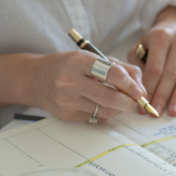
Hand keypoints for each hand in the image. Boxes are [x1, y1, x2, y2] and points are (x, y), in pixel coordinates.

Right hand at [27, 51, 146, 122]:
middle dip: (129, 101)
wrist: (36, 79)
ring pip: (104, 111)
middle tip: (136, 99)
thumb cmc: (68, 65)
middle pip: (110, 97)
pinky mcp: (66, 115)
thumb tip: (139, 84)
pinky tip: (105, 105)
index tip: (138, 89)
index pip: (113, 74)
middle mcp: (70, 81)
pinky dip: (105, 113)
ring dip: (119, 109)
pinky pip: (95, 118)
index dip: (130, 84)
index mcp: (79, 61)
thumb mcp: (93, 57)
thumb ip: (119, 68)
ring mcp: (67, 100)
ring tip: (121, 101)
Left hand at [131, 6, 175, 115]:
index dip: (149, 87)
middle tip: (156, 112)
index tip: (143, 103)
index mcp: (161, 36)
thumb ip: (138, 64)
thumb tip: (140, 89)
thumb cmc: (158, 39)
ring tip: (173, 111)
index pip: (155, 67)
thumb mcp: (142, 44)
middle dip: (162, 95)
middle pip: (171, 73)